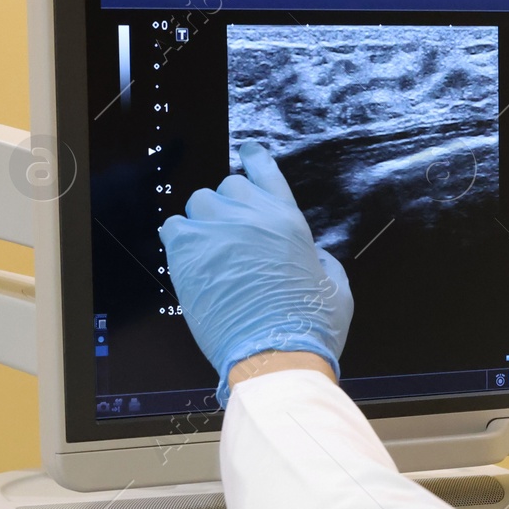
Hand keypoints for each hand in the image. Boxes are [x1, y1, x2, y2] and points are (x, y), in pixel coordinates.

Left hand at [159, 140, 353, 406]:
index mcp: (288, 219)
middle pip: (230, 185)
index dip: (254, 158)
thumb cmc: (310, 326)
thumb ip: (324, 260)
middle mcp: (251, 216)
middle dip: (232, 204)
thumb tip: (313, 255)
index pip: (265, 170)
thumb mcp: (336, 287)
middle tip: (234, 231)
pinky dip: (180, 239)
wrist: (276, 353)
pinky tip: (191, 258)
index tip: (247, 154)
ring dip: (205, 219)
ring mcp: (216, 231)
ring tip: (213, 248)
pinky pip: (173, 227)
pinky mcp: (186, 253)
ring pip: (199, 202)